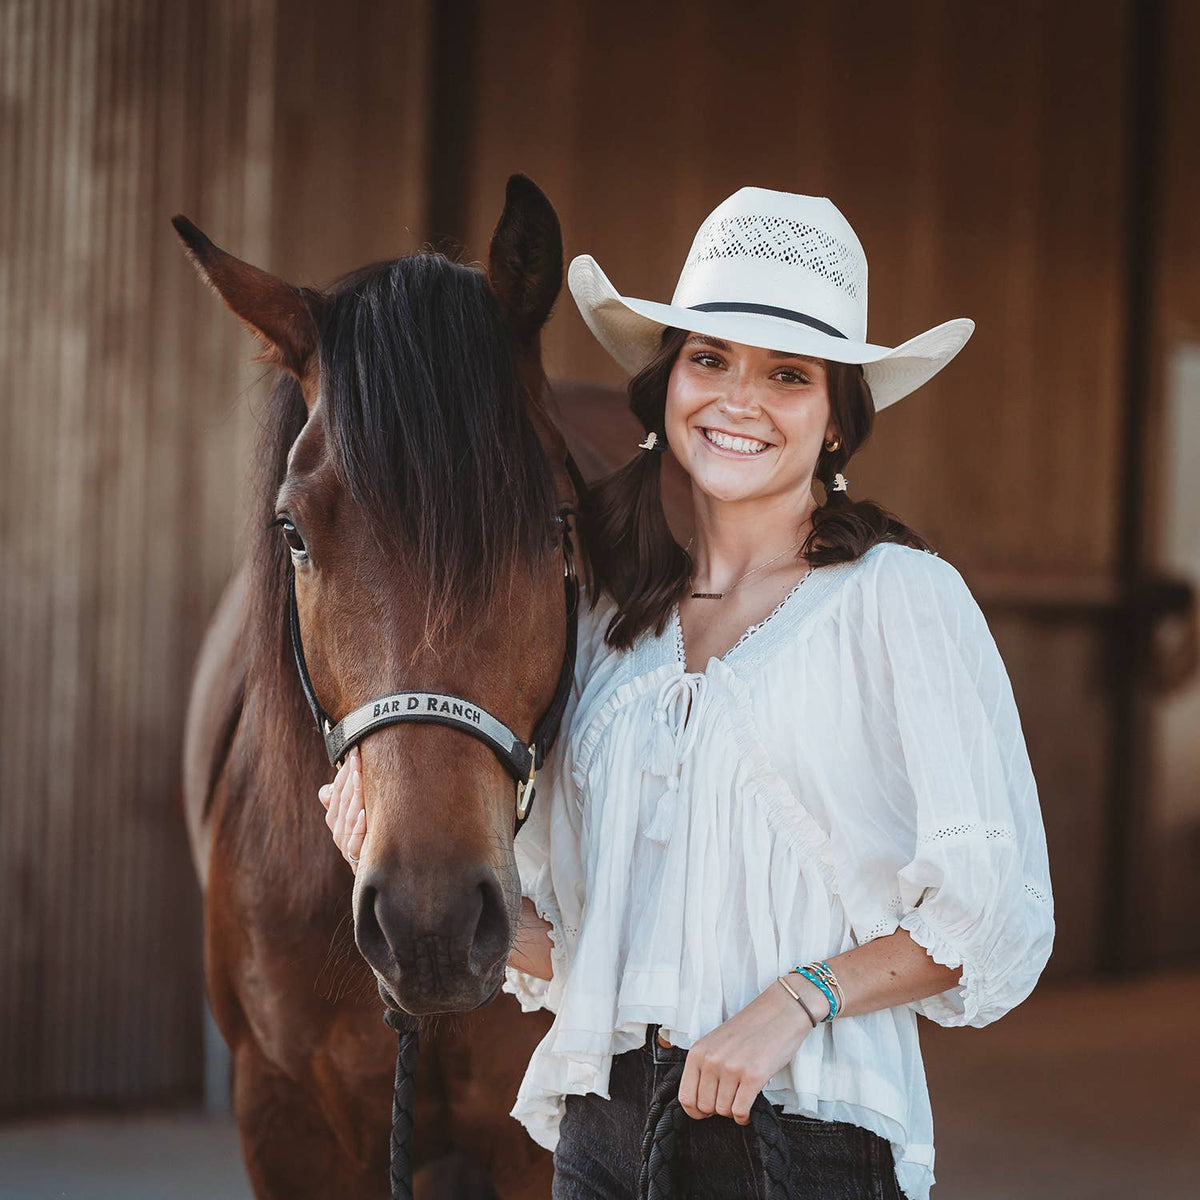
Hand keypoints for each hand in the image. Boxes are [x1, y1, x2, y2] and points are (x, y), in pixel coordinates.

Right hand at [318, 747, 364, 872]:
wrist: (386, 871)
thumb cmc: (375, 834)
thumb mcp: (362, 813)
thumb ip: (348, 796)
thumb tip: (331, 783)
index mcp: (336, 818)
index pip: (335, 791)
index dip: (343, 772)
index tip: (355, 750)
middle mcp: (338, 831)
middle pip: (340, 801)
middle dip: (349, 777)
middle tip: (359, 757)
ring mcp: (346, 846)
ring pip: (347, 817)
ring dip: (354, 795)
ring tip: (360, 776)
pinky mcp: (357, 859)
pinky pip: (354, 842)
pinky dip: (358, 827)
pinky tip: (364, 813)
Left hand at [675, 978, 820, 1124]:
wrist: (779, 1013)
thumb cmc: (749, 1030)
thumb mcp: (716, 1043)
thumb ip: (705, 1068)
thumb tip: (700, 1104)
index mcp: (698, 1052)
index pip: (686, 1097)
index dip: (696, 1110)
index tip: (706, 1111)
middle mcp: (712, 1060)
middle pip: (705, 1107)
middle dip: (718, 1110)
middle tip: (730, 1099)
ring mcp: (732, 1068)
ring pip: (724, 1111)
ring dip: (733, 1111)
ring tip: (741, 1098)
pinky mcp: (753, 1076)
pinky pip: (740, 1111)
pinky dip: (744, 1117)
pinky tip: (749, 1109)